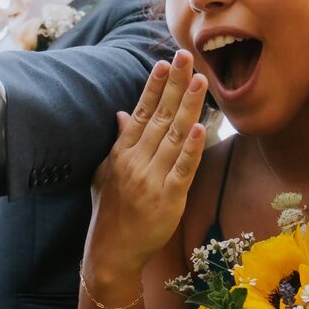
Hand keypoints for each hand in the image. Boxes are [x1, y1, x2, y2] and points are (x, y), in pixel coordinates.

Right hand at [87, 54, 206, 285]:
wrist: (111, 251)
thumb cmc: (109, 212)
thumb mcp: (105, 172)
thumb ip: (118, 142)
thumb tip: (124, 114)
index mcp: (122, 153)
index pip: (141, 112)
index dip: (154, 86)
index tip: (164, 63)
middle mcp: (136, 162)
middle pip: (160, 116)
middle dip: (174, 85)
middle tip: (186, 57)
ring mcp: (152, 179)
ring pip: (174, 136)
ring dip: (189, 106)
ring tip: (201, 81)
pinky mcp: (168, 198)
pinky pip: (183, 168)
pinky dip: (193, 148)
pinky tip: (203, 127)